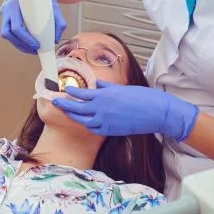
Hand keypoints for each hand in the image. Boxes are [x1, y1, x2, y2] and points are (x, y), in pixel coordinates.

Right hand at [0, 0, 66, 53]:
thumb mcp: (53, 2)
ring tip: (33, 49)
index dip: (25, 39)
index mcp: (15, 3)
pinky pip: (10, 33)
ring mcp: (6, 13)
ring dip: (20, 45)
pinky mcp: (9, 17)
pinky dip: (19, 41)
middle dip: (22, 45)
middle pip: (8, 33)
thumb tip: (56, 38)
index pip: (16, 26)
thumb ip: (57, 20)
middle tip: (36, 49)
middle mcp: (8, 8)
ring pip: (7, 35)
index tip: (37, 45)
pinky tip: (29, 43)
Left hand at [51, 80, 198, 141]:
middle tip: (56, 102)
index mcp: (105, 95)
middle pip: (78, 109)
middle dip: (65, 106)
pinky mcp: (111, 130)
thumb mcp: (121, 87)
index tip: (64, 90)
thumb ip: (106, 86)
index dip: (72, 92)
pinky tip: (84, 122)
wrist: (157, 112)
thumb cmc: (142, 97)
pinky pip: (94, 129)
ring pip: (83, 121)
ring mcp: (106, 121)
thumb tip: (96, 82)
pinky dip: (87, 125)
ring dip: (74, 116)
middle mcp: (102, 109)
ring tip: (67, 112)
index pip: (82, 94)